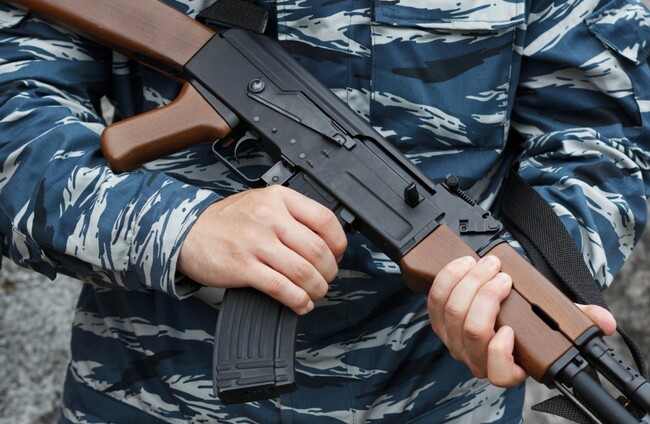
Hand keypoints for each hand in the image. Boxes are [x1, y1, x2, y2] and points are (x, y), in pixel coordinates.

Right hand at [177, 185, 346, 314]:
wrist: (187, 232)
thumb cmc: (227, 220)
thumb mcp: (261, 201)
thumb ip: (292, 214)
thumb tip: (325, 240)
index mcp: (279, 198)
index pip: (325, 219)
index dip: (339, 243)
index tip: (338, 255)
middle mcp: (269, 217)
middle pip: (317, 250)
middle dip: (330, 271)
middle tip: (327, 278)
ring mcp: (256, 242)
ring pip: (303, 271)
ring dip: (317, 288)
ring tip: (316, 293)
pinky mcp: (243, 267)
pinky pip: (281, 288)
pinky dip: (298, 300)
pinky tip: (301, 304)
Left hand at [427, 255, 616, 386]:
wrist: (490, 307)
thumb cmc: (521, 319)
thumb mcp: (550, 320)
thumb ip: (576, 319)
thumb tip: (603, 321)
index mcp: (504, 367)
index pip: (497, 373)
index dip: (498, 352)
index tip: (508, 329)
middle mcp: (474, 357)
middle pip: (471, 329)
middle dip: (486, 296)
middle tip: (502, 275)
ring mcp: (452, 339)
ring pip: (452, 312)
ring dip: (469, 282)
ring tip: (487, 264)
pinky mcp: (437, 320)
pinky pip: (435, 299)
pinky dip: (449, 278)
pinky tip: (464, 264)